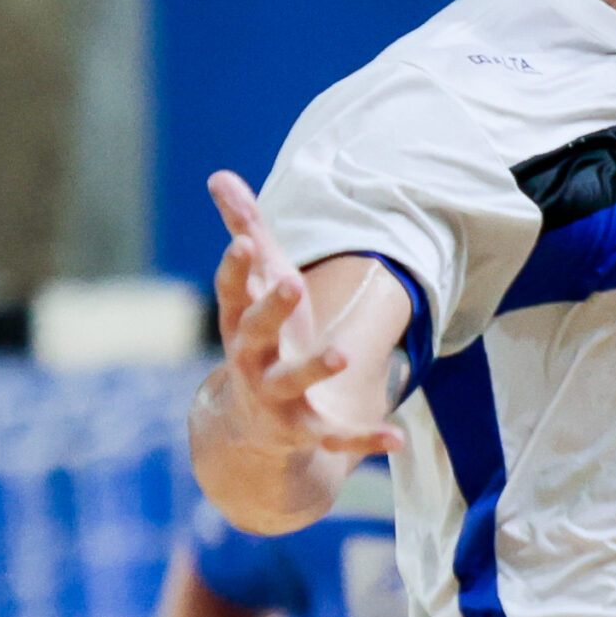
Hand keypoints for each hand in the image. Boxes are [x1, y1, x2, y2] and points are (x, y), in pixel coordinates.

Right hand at [205, 171, 404, 461]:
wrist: (252, 424)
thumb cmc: (262, 336)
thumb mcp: (256, 287)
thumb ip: (245, 232)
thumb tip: (220, 176)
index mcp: (239, 323)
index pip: (232, 292)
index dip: (236, 268)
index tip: (245, 240)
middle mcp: (251, 360)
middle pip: (254, 334)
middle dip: (272, 309)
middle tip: (292, 281)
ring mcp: (276, 398)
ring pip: (291, 383)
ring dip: (315, 368)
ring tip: (342, 352)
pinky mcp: (306, 431)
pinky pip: (335, 437)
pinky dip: (364, 439)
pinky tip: (395, 436)